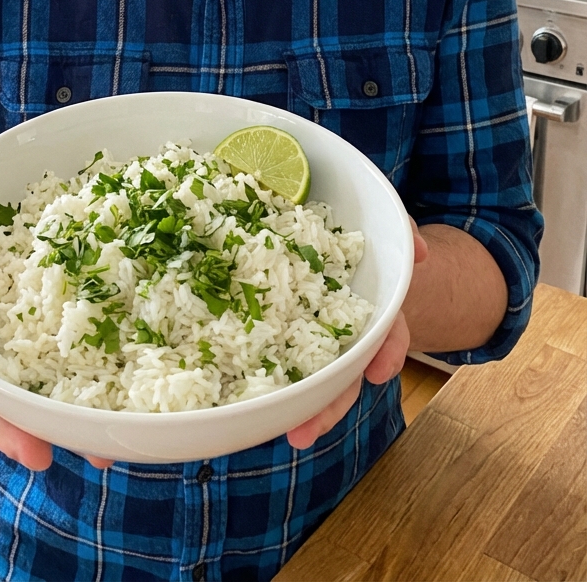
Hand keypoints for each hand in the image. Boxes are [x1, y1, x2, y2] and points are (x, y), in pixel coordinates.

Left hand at [286, 219, 427, 450]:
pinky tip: (254, 403)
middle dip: (329, 407)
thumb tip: (418, 249)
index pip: (388, 336)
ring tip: (289, 434)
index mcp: (378, 313)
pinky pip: (281, 358)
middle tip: (306, 432)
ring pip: (315, 380)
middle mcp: (351, 337)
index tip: (380, 372)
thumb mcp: (392, 241)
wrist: (354, 258)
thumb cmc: (375, 254)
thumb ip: (405, 237)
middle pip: (344, 377)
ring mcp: (321, 341)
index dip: (387, 354)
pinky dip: (273, 381)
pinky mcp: (289, 334)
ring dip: (304, 408)